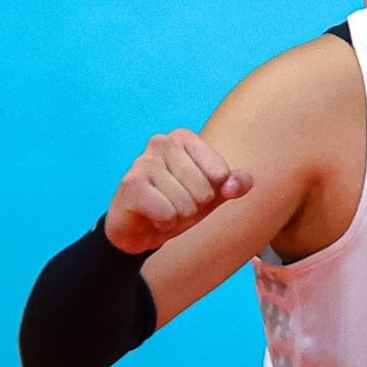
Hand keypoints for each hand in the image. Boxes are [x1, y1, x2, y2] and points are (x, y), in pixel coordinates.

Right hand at [106, 128, 253, 254]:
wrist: (139, 229)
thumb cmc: (178, 203)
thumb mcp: (213, 194)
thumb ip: (236, 184)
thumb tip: (235, 186)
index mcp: (184, 138)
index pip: (221, 173)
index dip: (212, 192)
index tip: (192, 191)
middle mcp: (162, 142)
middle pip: (204, 189)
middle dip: (194, 206)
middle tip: (175, 204)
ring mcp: (143, 161)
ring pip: (185, 203)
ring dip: (178, 216)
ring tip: (162, 210)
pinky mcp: (131, 185)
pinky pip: (167, 213)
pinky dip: (164, 223)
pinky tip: (151, 217)